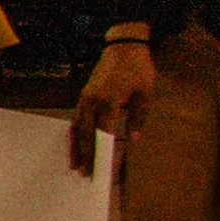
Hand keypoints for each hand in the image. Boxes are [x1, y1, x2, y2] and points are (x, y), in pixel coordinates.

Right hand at [63, 32, 161, 170]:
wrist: (124, 46)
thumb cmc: (138, 68)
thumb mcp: (145, 93)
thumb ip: (138, 117)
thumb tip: (134, 140)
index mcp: (109, 101)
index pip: (103, 133)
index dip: (102, 152)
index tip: (102, 168)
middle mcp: (92, 101)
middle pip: (86, 134)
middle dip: (85, 155)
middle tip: (83, 174)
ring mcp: (85, 98)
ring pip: (76, 127)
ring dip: (75, 146)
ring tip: (74, 164)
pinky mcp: (83, 95)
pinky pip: (76, 118)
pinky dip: (74, 133)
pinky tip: (75, 143)